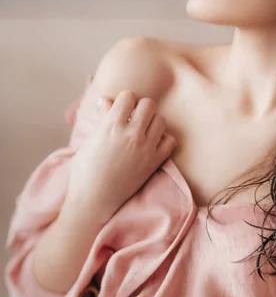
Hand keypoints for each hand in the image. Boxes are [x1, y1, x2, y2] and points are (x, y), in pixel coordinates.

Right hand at [65, 90, 176, 224]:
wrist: (94, 200)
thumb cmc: (85, 170)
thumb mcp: (90, 140)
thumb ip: (103, 118)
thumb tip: (107, 100)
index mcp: (111, 125)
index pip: (128, 95)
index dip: (124, 100)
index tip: (121, 109)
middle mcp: (131, 133)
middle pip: (149, 104)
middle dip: (141, 108)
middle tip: (133, 119)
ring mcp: (145, 148)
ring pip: (161, 119)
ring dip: (152, 122)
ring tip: (142, 131)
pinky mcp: (154, 162)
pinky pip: (170, 140)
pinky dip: (163, 140)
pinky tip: (152, 144)